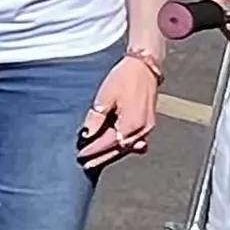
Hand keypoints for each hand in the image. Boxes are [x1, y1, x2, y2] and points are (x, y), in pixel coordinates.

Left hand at [75, 52, 163, 166]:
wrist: (144, 65)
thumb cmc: (125, 78)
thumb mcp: (106, 97)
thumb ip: (97, 118)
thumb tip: (87, 135)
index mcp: (131, 124)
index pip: (108, 143)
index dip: (94, 150)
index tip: (80, 155)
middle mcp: (142, 129)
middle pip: (119, 149)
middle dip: (102, 157)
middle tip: (86, 164)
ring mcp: (147, 127)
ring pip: (127, 146)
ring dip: (112, 154)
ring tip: (98, 160)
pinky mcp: (148, 122)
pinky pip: (135, 140)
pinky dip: (124, 146)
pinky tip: (117, 150)